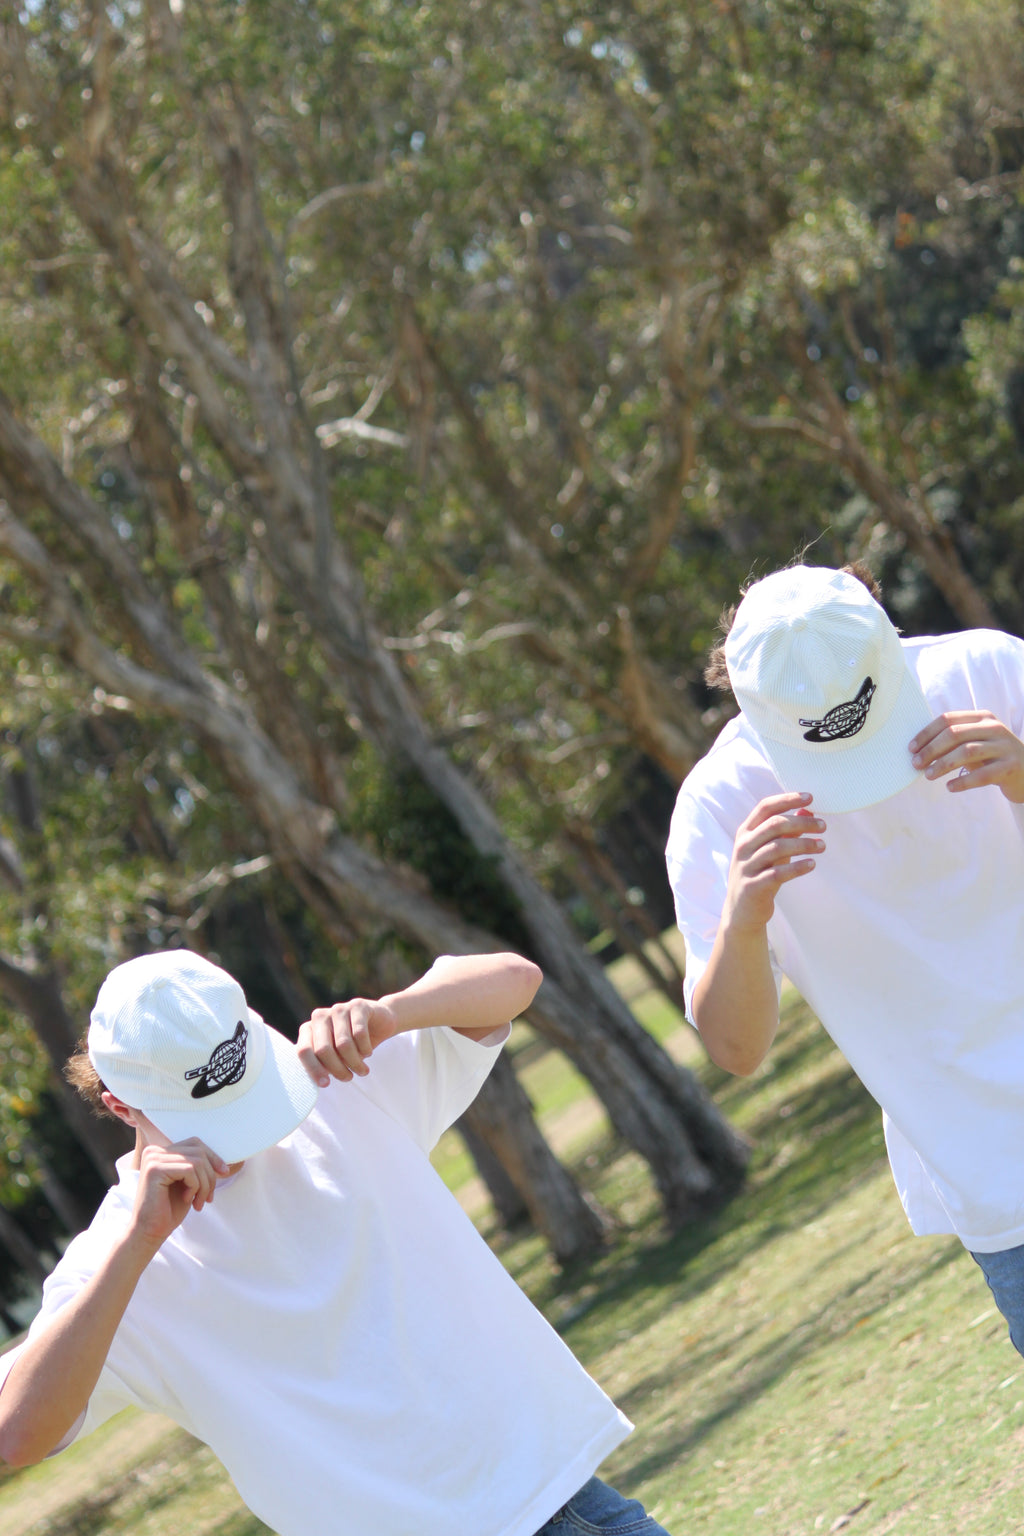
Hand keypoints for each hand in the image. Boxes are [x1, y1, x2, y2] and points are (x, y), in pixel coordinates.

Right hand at [130, 1139, 230, 1252]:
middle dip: (210, 1175)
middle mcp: (155, 1151)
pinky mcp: (155, 1169)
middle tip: (208, 1197)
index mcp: (161, 1151)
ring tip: (199, 1202)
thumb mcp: (188, 1182)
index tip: (224, 1173)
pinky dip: (195, 1187)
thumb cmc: (169, 1209)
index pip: (196, 1143)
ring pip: (197, 1162)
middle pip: (198, 1151)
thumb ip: (198, 1166)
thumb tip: (223, 1162)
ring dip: (204, 1185)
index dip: (213, 1157)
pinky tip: (187, 1199)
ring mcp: (153, 1158)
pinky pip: (189, 1170)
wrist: (150, 1231)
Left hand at [296, 999, 398, 1086]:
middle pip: (323, 1050)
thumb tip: (320, 1081)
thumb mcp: (335, 1055)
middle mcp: (320, 1016)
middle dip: (337, 1069)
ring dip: (355, 1063)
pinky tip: (368, 1052)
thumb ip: (323, 1064)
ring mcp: (338, 1009)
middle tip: (348, 1078)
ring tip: (362, 1070)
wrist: (379, 1022)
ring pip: (343, 1044)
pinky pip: (359, 1034)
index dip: (313, 1069)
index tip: (325, 1084)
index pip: (304, 1050)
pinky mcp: (357, 1006)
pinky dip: (365, 1049)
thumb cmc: (352, 1043)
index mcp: (309, 1028)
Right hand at [723, 791, 824, 931]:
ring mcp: (746, 866)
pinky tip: (812, 864)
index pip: (765, 807)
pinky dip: (797, 867)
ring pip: (777, 848)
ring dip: (804, 844)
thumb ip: (787, 831)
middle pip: (774, 825)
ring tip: (822, 845)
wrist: (742, 911)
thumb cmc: (760, 873)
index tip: (810, 798)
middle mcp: (743, 846)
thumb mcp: (771, 850)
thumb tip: (808, 811)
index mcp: (745, 833)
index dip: (787, 799)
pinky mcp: (753, 886)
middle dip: (802, 822)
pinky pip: (778, 873)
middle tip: (824, 826)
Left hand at [910, 712, 1023, 802]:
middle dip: (931, 749)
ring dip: (943, 764)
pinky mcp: (1011, 767)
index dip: (926, 734)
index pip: (948, 719)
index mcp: (982, 717)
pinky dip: (963, 781)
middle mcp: (994, 728)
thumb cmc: (992, 757)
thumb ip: (953, 742)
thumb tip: (919, 751)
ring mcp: (1005, 746)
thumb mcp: (975, 743)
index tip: (911, 748)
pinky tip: (950, 787)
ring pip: (967, 751)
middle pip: (955, 734)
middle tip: (916, 764)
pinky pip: (983, 774)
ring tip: (929, 775)